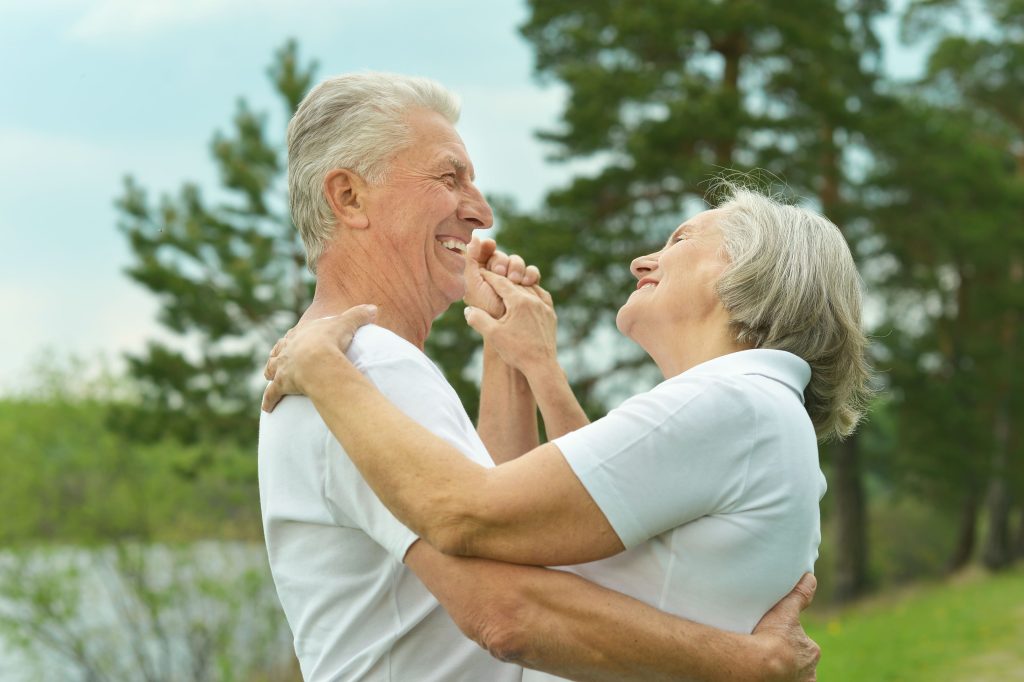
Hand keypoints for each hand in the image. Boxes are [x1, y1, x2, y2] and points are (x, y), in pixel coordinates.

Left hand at [261, 304, 377, 411]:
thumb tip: (373, 308)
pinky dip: (269, 401)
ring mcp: (283, 367)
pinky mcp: (282, 384)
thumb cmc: (331, 340)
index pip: (294, 334)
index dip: (294, 337)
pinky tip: (268, 408)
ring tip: (270, 377)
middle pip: (279, 350)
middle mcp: (288, 350)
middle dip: (279, 354)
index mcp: (301, 335)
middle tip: (279, 358)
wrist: (317, 360)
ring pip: (271, 370)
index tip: (293, 339)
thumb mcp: (347, 323)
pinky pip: (272, 394)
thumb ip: (358, 315)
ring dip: (270, 373)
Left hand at [464, 237, 539, 317]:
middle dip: (502, 261)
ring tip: (514, 279)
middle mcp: (495, 276)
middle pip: (502, 256)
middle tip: (501, 272)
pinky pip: (532, 272)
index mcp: (478, 274)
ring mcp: (512, 281)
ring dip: (517, 267)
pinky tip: (527, 281)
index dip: (487, 247)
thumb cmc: (487, 309)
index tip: (489, 245)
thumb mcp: (472, 283)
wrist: (508, 329)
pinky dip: (531, 274)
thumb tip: (473, 237)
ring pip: (517, 262)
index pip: (484, 252)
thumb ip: (469, 260)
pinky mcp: (527, 287)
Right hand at [464, 270, 556, 375]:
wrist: (542, 367)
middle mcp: (534, 299)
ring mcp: (545, 307)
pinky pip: (541, 296)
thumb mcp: (492, 335)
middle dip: (502, 280)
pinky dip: (532, 293)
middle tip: (490, 277)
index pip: (500, 282)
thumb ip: (478, 319)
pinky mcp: (551, 315)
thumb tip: (468, 309)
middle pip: (515, 283)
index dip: (488, 276)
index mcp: (519, 301)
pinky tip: (528, 297)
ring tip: (507, 287)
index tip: (479, 272)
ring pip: (529, 288)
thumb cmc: (517, 351)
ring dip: (517, 286)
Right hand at [751, 573, 820, 681]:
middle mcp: (809, 673)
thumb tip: (811, 577)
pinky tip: (762, 673)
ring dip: (780, 670)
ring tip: (762, 660)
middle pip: (798, 663)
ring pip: (790, 676)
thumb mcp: (786, 610)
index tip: (775, 638)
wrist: (758, 665)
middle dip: (787, 657)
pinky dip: (773, 677)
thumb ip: (800, 594)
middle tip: (767, 648)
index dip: (790, 641)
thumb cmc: (772, 637)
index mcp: (811, 652)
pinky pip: (779, 681)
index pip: (803, 646)